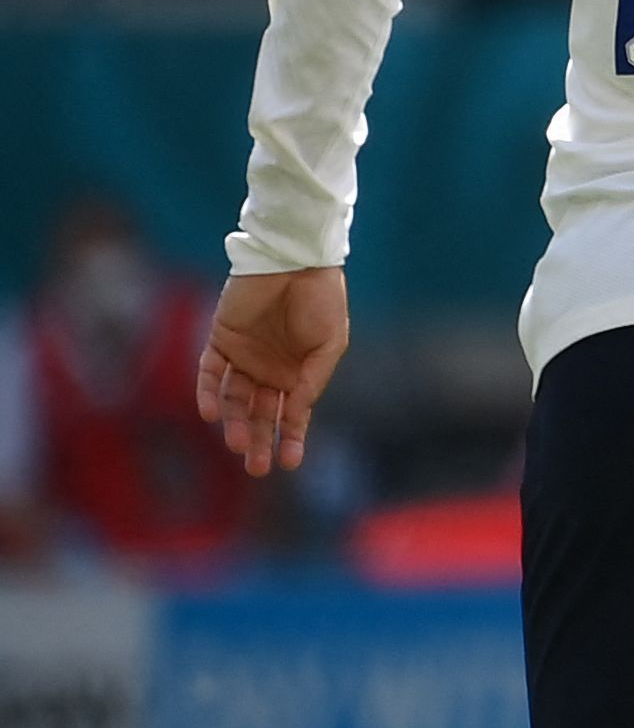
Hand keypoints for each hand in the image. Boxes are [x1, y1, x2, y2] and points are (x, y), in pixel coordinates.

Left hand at [200, 266, 349, 476]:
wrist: (294, 260)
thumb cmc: (321, 299)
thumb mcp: (331, 343)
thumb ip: (314, 378)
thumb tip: (298, 410)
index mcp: (298, 373)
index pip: (292, 415)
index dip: (292, 439)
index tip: (290, 464)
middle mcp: (269, 370)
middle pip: (260, 414)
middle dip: (259, 440)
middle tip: (256, 468)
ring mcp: (243, 356)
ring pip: (234, 399)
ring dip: (235, 422)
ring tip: (236, 444)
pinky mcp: (220, 339)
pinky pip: (209, 372)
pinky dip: (208, 393)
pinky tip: (212, 413)